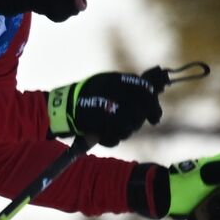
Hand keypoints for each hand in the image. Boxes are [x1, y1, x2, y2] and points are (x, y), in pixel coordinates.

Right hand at [46, 69, 163, 146]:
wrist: (62, 106)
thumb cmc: (90, 96)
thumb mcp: (110, 83)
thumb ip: (132, 86)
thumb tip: (157, 89)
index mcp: (116, 80)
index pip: (146, 92)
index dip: (153, 107)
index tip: (155, 119)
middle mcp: (111, 92)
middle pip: (138, 114)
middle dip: (136, 122)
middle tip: (130, 125)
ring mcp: (104, 109)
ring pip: (128, 128)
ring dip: (123, 132)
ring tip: (115, 129)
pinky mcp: (96, 124)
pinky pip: (113, 138)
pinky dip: (110, 139)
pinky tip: (103, 134)